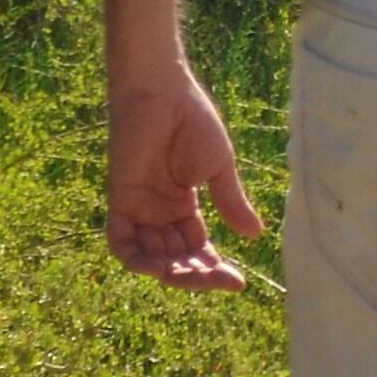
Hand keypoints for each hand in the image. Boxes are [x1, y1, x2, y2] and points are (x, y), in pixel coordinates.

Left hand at [107, 53, 264, 291]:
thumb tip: (255, 235)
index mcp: (183, 206)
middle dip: (198, 275)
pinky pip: (122, 242)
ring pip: (151, 257)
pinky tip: (161, 268)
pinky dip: (138, 259)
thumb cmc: (193, 122)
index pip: (197, 248)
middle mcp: (159, 213)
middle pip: (176, 258)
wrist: (164, 94)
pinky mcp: (120, 201)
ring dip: (172, 272)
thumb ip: (231, 202)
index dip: (215, 268)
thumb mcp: (219, 168)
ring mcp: (139, 209)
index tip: (240, 282)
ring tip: (197, 275)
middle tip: (222, 278)